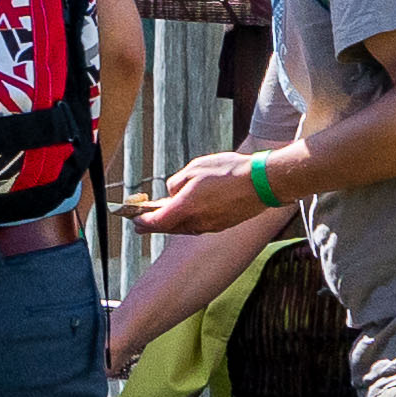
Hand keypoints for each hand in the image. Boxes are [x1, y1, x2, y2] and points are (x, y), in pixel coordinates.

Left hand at [125, 152, 274, 241]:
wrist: (262, 182)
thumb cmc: (228, 171)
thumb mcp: (194, 169)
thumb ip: (177, 183)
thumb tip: (172, 194)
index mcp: (187, 208)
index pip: (158, 221)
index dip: (143, 222)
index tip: (133, 221)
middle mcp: (198, 222)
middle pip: (170, 227)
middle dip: (154, 225)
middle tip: (140, 224)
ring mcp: (213, 225)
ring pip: (185, 228)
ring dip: (172, 223)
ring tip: (162, 216)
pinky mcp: (224, 224)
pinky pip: (200, 225)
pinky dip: (188, 221)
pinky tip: (187, 213)